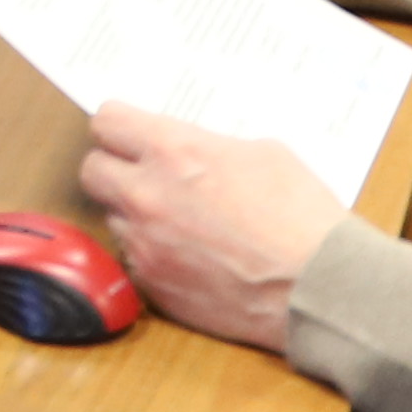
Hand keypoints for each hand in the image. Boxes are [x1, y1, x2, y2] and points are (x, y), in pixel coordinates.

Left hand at [77, 110, 338, 351]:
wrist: (320, 289)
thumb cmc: (303, 219)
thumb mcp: (265, 154)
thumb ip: (212, 147)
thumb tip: (194, 151)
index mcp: (173, 152)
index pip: (107, 122)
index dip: (120, 127)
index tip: (129, 134)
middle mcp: (146, 195)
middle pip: (92, 170)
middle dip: (115, 168)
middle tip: (142, 174)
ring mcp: (145, 245)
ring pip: (114, 218)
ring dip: (137, 216)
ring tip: (181, 222)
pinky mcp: (154, 286)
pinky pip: (135, 261)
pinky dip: (155, 256)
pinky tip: (192, 258)